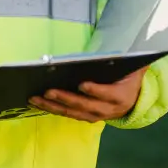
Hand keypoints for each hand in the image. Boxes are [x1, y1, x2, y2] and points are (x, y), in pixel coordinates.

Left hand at [28, 68, 147, 122]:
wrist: (132, 101)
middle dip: (65, 99)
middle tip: (48, 92)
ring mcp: (96, 116)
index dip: (95, 90)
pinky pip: (68, 114)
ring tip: (35, 99)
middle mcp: (108, 109)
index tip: (82, 85)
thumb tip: (112, 50)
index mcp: (120, 96)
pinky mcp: (86, 117)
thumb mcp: (131, 69)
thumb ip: (122, 61)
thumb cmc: (127, 78)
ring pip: (73, 113)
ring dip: (53, 106)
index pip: (107, 94)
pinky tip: (39, 103)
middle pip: (85, 105)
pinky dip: (53, 109)